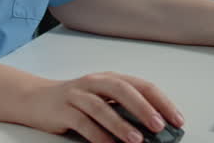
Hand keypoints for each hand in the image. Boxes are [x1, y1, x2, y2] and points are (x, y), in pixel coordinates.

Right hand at [22, 72, 183, 142]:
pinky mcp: (63, 110)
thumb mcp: (103, 100)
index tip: (176, 119)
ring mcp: (77, 95)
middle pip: (122, 90)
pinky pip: (82, 122)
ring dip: (121, 124)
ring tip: (137, 140)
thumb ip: (125, 110)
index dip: (161, 101)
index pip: (141, 85)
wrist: (36, 99)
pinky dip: (97, 135)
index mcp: (110, 78)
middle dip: (143, 108)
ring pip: (101, 107)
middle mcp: (95, 83)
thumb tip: (155, 129)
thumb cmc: (75, 102)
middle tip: (159, 125)